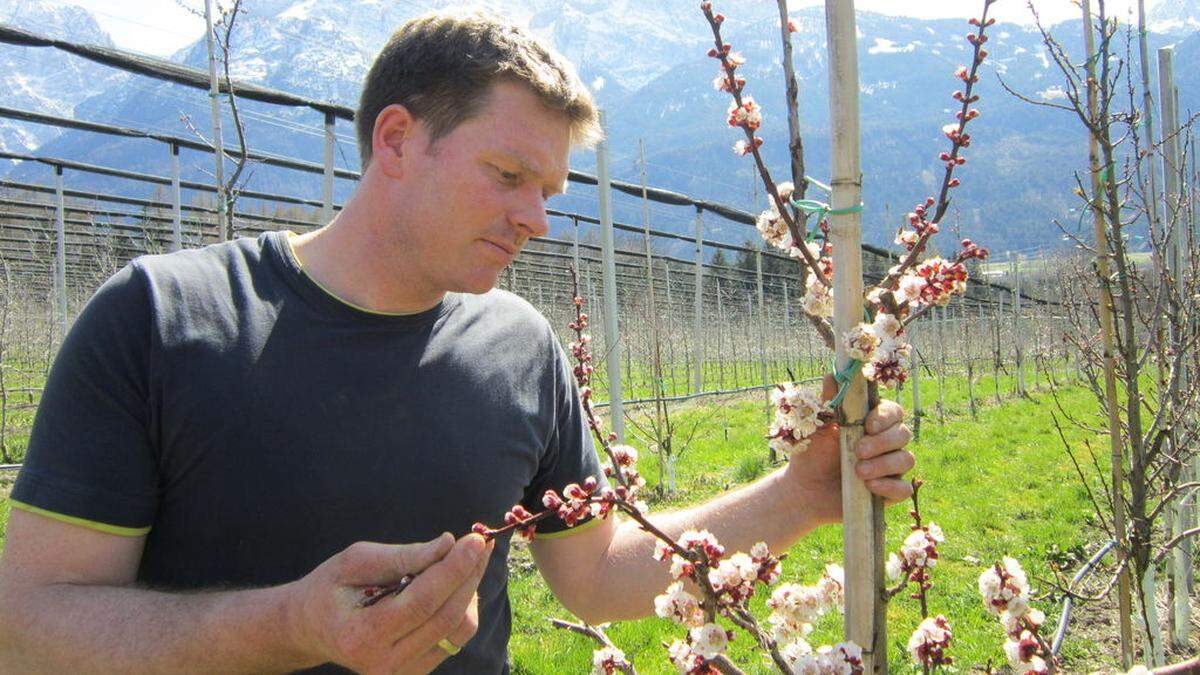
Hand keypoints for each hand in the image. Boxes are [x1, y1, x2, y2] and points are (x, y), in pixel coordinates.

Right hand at [287, 533, 493, 674]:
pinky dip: (461, 607)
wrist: (312, 628)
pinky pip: (454, 639)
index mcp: (360, 636)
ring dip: (469, 590)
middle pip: (445, 617)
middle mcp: (383, 664)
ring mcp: (401, 673)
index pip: (420, 603)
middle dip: (468, 575)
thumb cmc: (330, 588)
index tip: (474, 540)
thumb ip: (403, 556)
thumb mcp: (355, 561)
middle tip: (480, 543)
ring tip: (466, 561)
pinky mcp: (415, 672)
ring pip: (457, 631)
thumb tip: (448, 544)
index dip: (452, 570)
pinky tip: (454, 584)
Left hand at [784, 376, 914, 524]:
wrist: (805, 490)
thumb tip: (832, 375)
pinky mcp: (890, 491)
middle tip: (859, 451)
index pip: (893, 412)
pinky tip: (870, 486)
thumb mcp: (817, 428)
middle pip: (904, 434)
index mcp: (871, 422)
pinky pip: (904, 488)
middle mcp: (885, 442)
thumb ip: (828, 403)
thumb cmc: (812, 454)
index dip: (885, 417)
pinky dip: (889, 487)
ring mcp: (890, 467)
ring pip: (907, 459)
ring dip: (884, 465)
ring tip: (859, 472)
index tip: (869, 425)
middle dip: (883, 442)